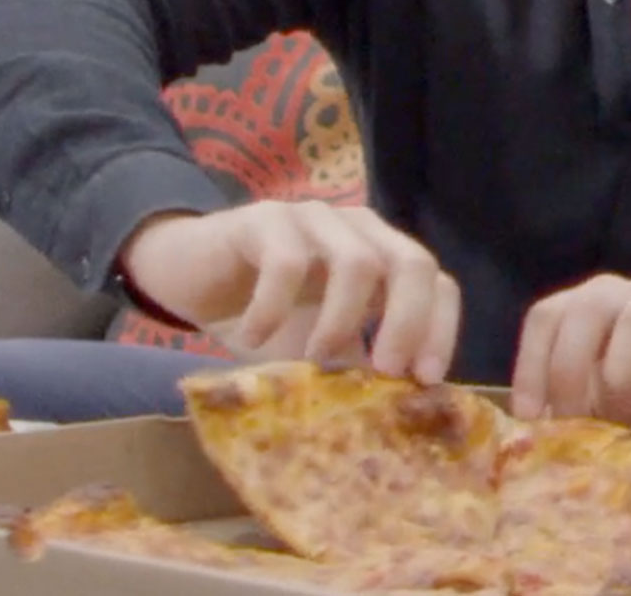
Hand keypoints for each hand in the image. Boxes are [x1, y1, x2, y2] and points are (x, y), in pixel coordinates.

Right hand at [119, 203, 460, 382]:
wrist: (190, 275)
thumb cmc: (268, 317)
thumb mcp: (315, 346)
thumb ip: (353, 364)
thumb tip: (388, 411)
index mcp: (386, 260)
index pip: (439, 285)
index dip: (440, 330)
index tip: (424, 381)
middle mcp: (362, 232)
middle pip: (413, 264)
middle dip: (407, 323)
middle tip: (383, 373)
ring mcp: (317, 219)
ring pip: (357, 262)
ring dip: (341, 320)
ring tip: (314, 361)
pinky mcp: (264, 220)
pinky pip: (285, 262)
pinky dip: (273, 309)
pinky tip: (250, 338)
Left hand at [509, 273, 630, 464]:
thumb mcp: (601, 401)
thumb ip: (569, 399)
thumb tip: (524, 429)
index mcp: (602, 305)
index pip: (550, 314)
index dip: (530, 364)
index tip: (530, 418)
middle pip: (590, 304)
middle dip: (571, 367)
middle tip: (572, 419)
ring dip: (619, 376)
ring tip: (621, 420)